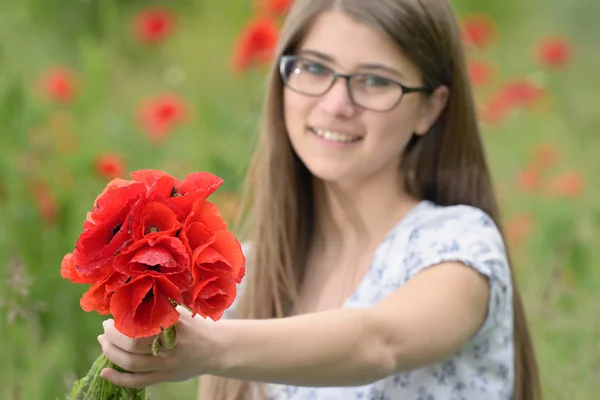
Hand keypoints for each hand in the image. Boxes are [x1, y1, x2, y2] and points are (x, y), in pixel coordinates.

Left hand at [98, 305, 221, 387]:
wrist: (217, 348)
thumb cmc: (195, 327)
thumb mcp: (181, 313)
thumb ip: (159, 309)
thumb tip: (129, 301)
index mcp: (173, 326)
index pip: (139, 327)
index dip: (119, 325)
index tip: (112, 318)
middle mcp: (169, 347)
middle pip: (132, 347)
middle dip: (112, 338)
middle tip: (105, 330)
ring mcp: (166, 365)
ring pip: (131, 364)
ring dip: (111, 354)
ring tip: (104, 344)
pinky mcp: (165, 377)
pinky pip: (137, 382)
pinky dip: (118, 378)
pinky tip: (105, 372)